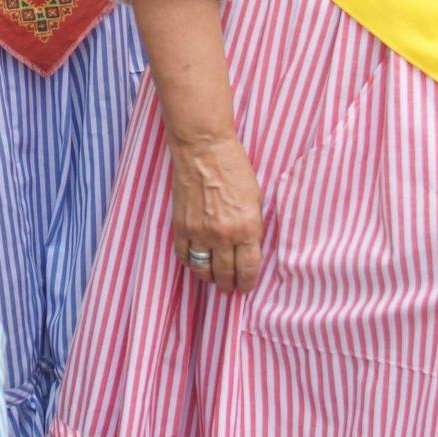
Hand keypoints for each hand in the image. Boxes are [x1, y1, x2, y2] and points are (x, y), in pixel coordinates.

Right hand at [166, 128, 261, 292]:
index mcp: (247, 228)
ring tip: (212, 279)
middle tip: (229, 288)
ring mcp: (200, 232)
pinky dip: (190, 263)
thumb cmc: (234, 167)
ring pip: (202, 270)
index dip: (247, 283)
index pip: (249, 269)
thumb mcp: (256, 198)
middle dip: (228, 285)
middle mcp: (224, 235)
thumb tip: (250, 247)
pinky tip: (195, 262)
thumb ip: (253, 226)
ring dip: (209, 278)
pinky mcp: (181, 225)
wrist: (204, 148)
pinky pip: (184, 255)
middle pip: (225, 274)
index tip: (246, 287)